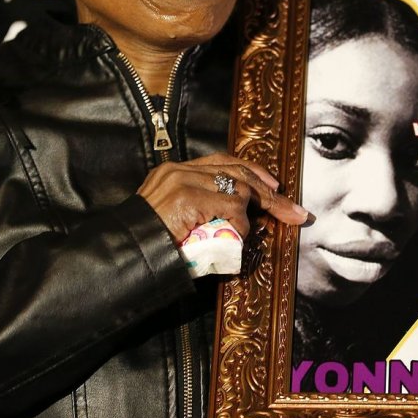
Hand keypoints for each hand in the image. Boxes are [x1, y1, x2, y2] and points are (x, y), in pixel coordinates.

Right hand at [137, 153, 307, 241]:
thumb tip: (241, 220)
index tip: (274, 186)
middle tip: (293, 210)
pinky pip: (230, 206)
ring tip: (262, 228)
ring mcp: (181, 181)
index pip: (223, 162)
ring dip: (255, 210)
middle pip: (236, 170)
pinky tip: (239, 236)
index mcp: (175, 172)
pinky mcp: (186, 197)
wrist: (124, 255)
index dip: (253, 172)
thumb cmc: (152, 246)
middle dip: (269, 191)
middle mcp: (178, 170)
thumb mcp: (179, 221)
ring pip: (237, 186)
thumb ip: (203, 212)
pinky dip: (241, 223)